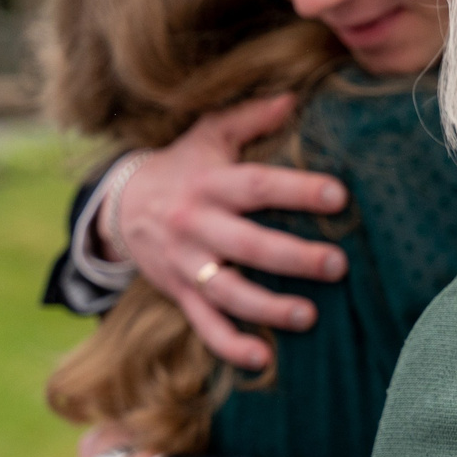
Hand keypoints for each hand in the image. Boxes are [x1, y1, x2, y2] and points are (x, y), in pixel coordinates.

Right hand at [106, 93, 349, 368]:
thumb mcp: (208, 135)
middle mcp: (196, 225)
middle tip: (337, 264)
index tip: (338, 194)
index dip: (296, 189)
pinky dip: (230, 345)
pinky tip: (261, 359)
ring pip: (226, 291)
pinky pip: (203, 324)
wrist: (118, 206)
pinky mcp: (178, 293)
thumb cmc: (182, 166)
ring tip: (309, 316)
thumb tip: (294, 97)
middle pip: (247, 244)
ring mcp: (185, 263)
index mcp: (210, 183)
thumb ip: (250, 117)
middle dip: (293, 257)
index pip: (256, 186)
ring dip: (267, 308)